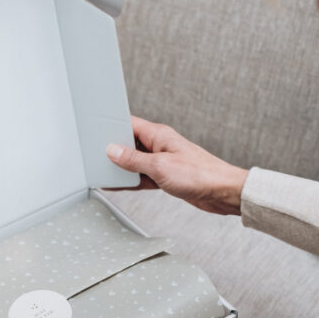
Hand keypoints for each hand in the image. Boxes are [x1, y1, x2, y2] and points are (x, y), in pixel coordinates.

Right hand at [106, 116, 249, 215]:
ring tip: (103, 172)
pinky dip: (131, 181)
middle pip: (129, 144)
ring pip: (135, 162)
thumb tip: (113, 151)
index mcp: (159, 135)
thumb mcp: (159, 167)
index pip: (129, 124)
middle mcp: (160, 145)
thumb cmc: (200, 174)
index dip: (111, 127)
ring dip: (121, 168)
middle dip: (113, 150)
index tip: (96, 133)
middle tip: (95, 157)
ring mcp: (163, 161)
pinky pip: (142, 176)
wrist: (223, 193)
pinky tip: (119, 184)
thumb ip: (134, 160)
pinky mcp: (166, 177)